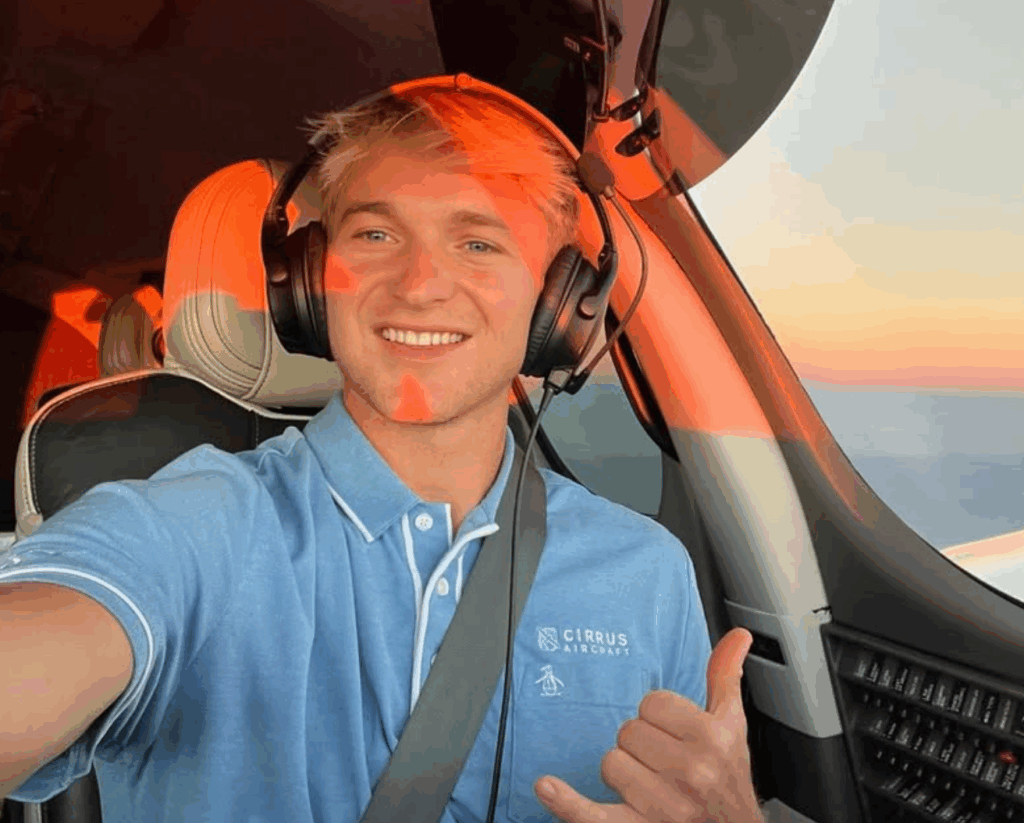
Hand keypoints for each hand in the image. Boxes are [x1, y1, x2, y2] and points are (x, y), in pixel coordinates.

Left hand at [534, 628, 762, 822]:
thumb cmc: (728, 781)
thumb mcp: (733, 728)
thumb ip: (726, 677)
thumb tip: (739, 636)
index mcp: (712, 739)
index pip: (653, 703)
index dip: (659, 716)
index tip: (674, 734)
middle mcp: (691, 772)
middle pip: (629, 731)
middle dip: (642, 745)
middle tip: (664, 762)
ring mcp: (664, 806)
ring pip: (611, 763)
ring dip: (624, 773)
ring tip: (651, 785)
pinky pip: (594, 815)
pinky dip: (567, 802)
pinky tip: (546, 786)